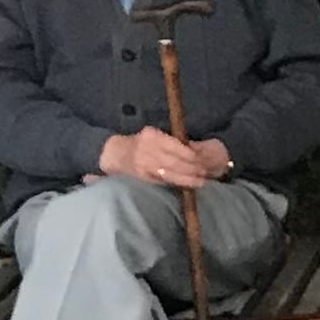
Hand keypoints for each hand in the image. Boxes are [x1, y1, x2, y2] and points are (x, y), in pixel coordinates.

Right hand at [98, 128, 228, 186]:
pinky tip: (187, 186)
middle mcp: (148, 150)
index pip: (176, 147)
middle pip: (175, 162)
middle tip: (205, 172)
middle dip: (192, 169)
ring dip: (187, 179)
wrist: (115, 153)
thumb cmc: (140, 142)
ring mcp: (145, 165)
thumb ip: (171, 141)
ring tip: (200, 182)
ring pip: (170, 174)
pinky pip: (163, 181)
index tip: (201, 159)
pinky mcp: (144, 177)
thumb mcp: (153, 134)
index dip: (190, 155)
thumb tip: (195, 150)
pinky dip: (176, 183)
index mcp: (153, 136)